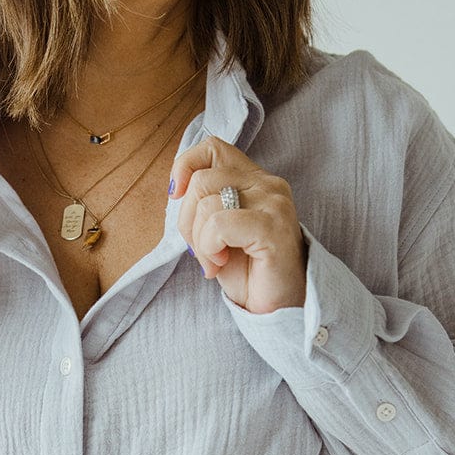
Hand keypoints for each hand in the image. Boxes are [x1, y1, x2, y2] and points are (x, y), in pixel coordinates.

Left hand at [169, 137, 307, 313]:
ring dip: (199, 241)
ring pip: (206, 203)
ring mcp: (274, 204)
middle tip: (202, 251)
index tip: (177, 197)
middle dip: (187, 221)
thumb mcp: (218, 230)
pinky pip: (218, 224)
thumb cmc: (248, 271)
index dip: (185, 165)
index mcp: (255, 179)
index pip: (213, 147)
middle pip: (200, 180)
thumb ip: (204, 203)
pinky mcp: (272, 227)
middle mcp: (269, 184)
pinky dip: (209, 247)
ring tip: (215, 260)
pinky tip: (221, 263)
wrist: (279, 307)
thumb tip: (176, 189)